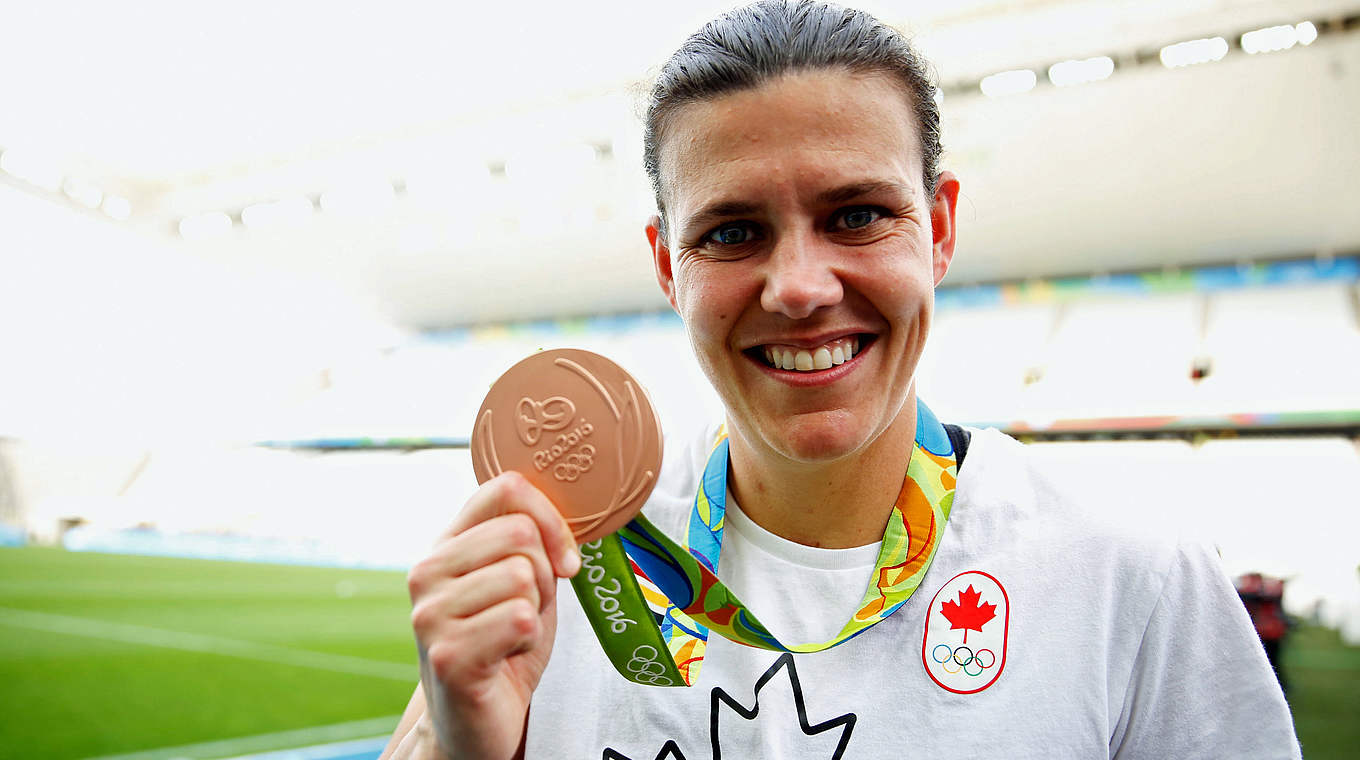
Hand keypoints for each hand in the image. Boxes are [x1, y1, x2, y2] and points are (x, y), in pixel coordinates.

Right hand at [405, 471, 580, 759]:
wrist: (475, 721)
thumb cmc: (503, 646)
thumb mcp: (519, 582)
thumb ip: (531, 543)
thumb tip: (570, 511)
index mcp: (444, 545)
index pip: (505, 488)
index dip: (550, 519)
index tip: (562, 559)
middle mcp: (426, 572)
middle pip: (521, 534)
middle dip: (543, 576)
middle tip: (523, 612)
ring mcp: (431, 614)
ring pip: (523, 577)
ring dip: (534, 613)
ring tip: (509, 637)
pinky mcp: (448, 655)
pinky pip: (521, 619)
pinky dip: (528, 640)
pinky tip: (505, 658)